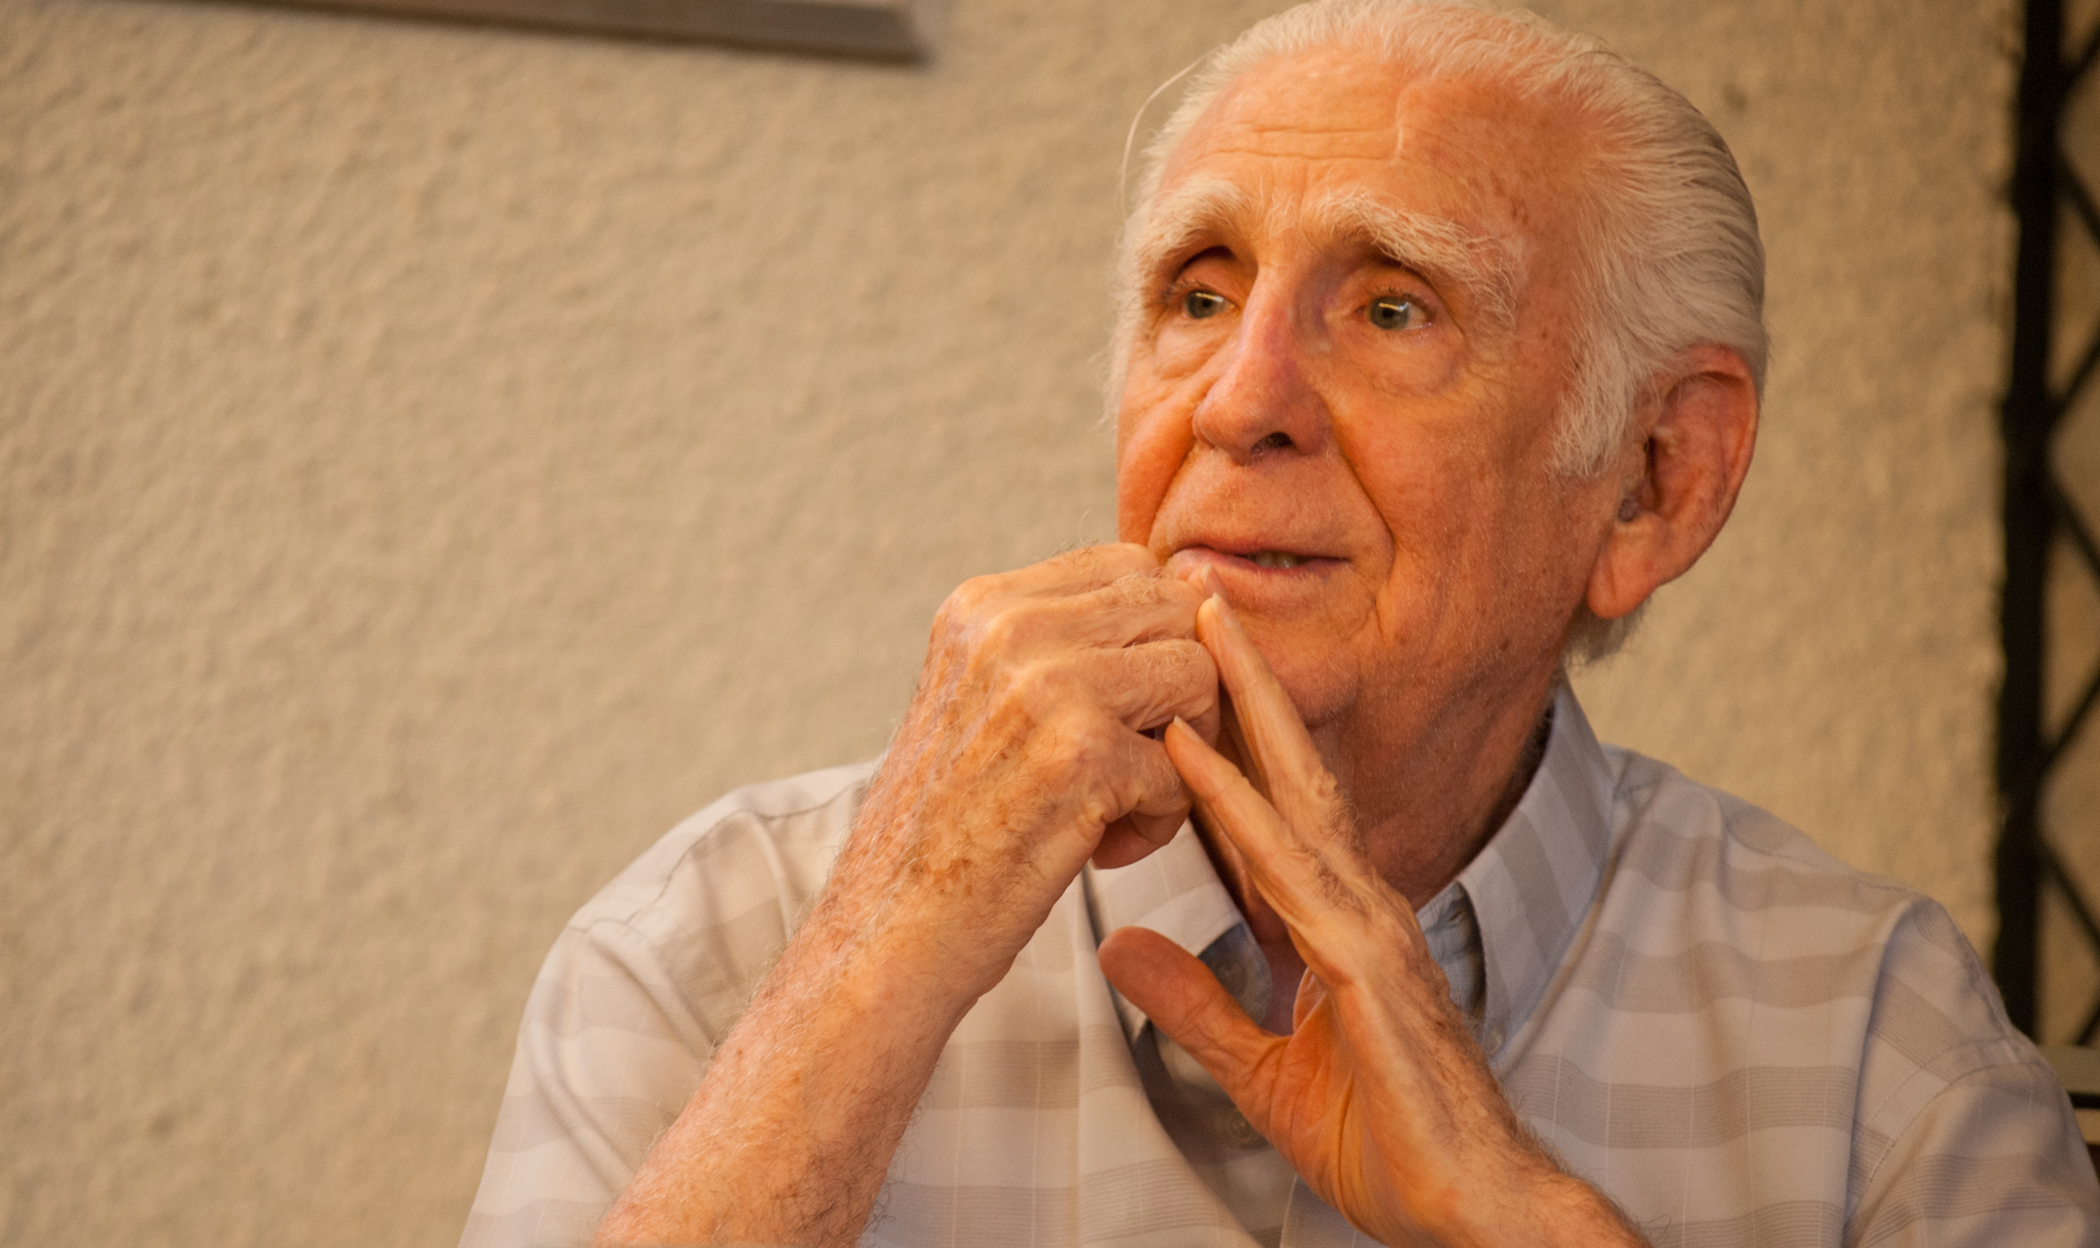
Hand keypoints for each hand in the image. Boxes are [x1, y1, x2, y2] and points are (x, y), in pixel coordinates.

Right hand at [831, 543, 1221, 1004]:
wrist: (888, 933)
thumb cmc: (952, 827)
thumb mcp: (982, 696)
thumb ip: (1063, 642)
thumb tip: (1195, 581)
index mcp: (984, 605)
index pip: (1131, 568)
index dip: (1155, 642)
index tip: (1124, 711)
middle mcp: (1010, 628)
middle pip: (1177, 614)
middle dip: (1182, 693)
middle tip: (1139, 762)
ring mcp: (1046, 687)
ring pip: (1197, 678)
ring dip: (1185, 753)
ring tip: (1124, 805)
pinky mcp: (1080, 758)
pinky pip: (1186, 770)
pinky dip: (1161, 822)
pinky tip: (1104, 850)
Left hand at [1097, 591, 1642, 1246]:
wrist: (1472, 1208)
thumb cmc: (1389, 1138)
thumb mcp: (1259, 1069)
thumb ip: (1195, 1005)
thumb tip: (1120, 951)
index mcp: (1333, 920)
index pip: (1270, 804)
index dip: (1223, 732)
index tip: (1173, 665)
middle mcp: (1356, 902)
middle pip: (1290, 767)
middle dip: (1241, 679)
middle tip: (1190, 592)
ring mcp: (1369, 925)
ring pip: (1296, 793)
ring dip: (1244, 708)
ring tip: (1195, 629)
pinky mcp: (1370, 966)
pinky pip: (1294, 872)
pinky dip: (1243, 811)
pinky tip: (1199, 762)